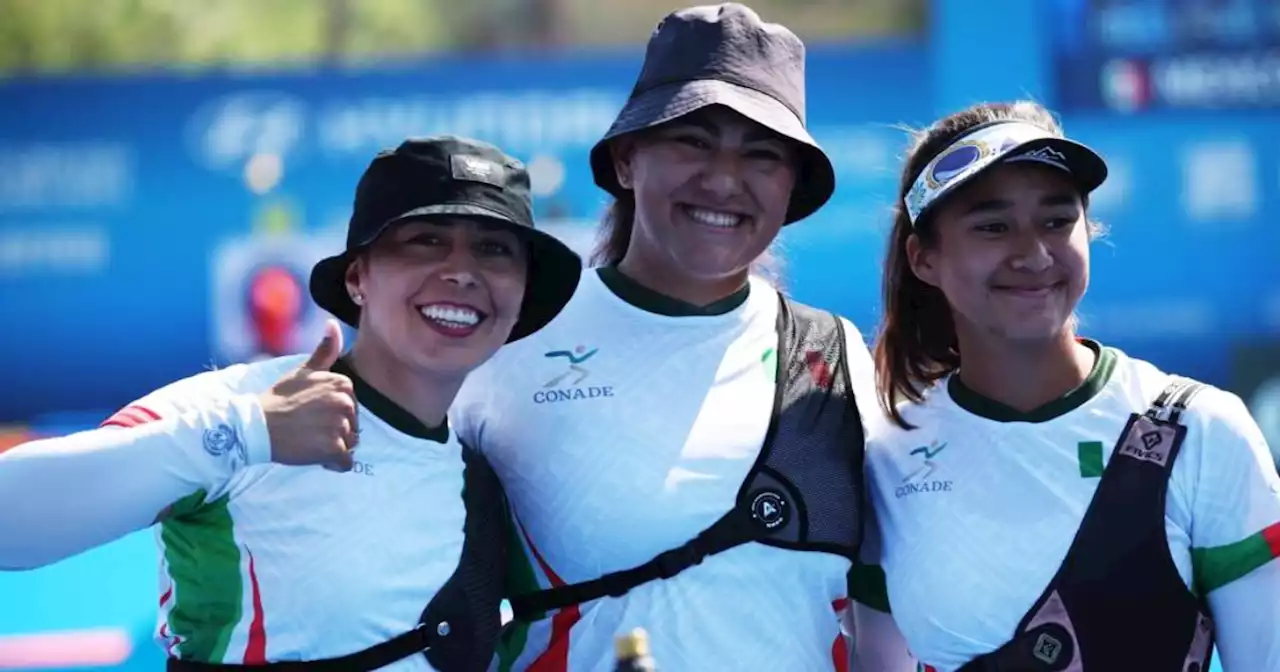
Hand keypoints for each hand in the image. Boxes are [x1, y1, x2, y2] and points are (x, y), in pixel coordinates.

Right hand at [259, 320, 357, 470]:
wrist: (256, 426)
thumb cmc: (278, 399)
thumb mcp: (302, 371)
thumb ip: (324, 351)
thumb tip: (333, 324)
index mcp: (343, 384)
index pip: (351, 408)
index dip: (332, 415)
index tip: (311, 414)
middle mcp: (346, 403)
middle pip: (353, 426)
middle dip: (334, 432)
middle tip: (308, 429)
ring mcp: (341, 426)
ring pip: (350, 444)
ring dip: (332, 448)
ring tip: (309, 440)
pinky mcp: (333, 449)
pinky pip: (345, 463)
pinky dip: (332, 464)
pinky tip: (314, 456)